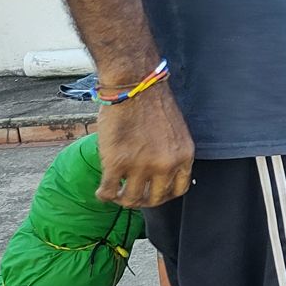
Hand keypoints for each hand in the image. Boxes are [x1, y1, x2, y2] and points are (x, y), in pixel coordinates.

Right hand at [94, 86, 194, 207]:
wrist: (134, 84)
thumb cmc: (152, 102)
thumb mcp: (175, 131)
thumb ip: (171, 153)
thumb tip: (161, 174)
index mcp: (183, 156)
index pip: (179, 189)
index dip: (164, 195)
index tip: (153, 193)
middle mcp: (165, 165)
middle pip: (155, 199)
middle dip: (142, 201)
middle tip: (131, 195)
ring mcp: (141, 166)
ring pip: (131, 199)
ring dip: (121, 199)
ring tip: (115, 193)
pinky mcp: (116, 163)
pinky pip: (109, 191)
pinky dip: (104, 195)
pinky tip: (102, 191)